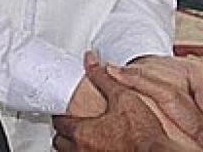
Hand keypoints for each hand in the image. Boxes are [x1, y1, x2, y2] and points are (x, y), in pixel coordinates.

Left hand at [52, 53, 200, 151]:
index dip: (62, 114)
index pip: (59, 122)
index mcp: (82, 132)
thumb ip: (103, 78)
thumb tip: (90, 60)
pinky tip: (95, 148)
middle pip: (60, 142)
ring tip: (81, 137)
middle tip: (71, 123)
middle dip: (64, 132)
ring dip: (71, 145)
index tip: (65, 111)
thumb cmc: (142, 134)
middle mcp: (82, 151)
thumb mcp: (124, 97)